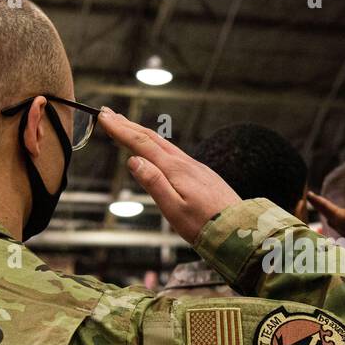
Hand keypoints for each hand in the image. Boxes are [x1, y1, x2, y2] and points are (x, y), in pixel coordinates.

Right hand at [98, 109, 239, 242]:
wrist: (240, 230)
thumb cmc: (206, 225)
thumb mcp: (174, 209)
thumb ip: (154, 184)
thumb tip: (133, 161)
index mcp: (175, 170)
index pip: (142, 144)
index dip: (121, 130)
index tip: (104, 117)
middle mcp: (186, 163)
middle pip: (152, 138)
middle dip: (128, 125)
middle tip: (109, 114)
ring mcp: (195, 167)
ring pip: (164, 144)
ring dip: (142, 133)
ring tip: (127, 126)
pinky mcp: (202, 174)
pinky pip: (174, 153)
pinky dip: (158, 145)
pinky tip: (156, 149)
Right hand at [306, 192, 344, 272]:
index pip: (339, 213)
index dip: (324, 205)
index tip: (311, 195)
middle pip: (337, 217)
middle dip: (324, 209)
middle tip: (311, 198)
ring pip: (340, 227)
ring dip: (330, 220)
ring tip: (320, 214)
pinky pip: (343, 241)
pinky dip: (335, 236)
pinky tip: (332, 238)